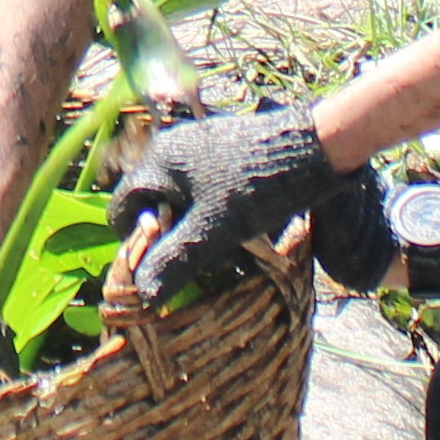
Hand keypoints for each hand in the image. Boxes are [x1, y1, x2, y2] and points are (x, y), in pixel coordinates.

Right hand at [107, 106, 376, 303]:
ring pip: (182, 199)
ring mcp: (199, 146)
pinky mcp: (225, 149)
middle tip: (200, 261)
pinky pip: (206, 188)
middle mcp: (171, 148)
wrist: (317, 146)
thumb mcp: (214, 230)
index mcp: (158, 162)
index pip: (122, 208)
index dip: (136, 242)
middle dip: (171, 237)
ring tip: (226, 248)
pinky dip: (215, 212)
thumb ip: (175, 260)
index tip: (163, 263)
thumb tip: (143, 293)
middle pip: (152, 205)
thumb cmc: (258, 186)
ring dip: (196, 227)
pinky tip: (242, 226)